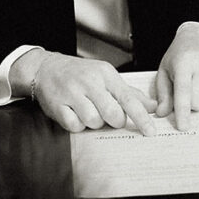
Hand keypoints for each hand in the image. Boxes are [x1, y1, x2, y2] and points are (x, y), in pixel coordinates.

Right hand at [16, 49, 156, 135]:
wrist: (46, 68)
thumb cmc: (80, 74)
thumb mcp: (106, 76)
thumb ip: (129, 93)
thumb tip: (152, 106)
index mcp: (106, 74)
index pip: (128, 98)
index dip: (141, 117)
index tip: (150, 131)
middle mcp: (90, 82)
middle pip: (112, 114)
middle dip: (113, 120)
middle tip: (107, 114)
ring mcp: (72, 93)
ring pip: (94, 121)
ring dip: (94, 122)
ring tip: (88, 110)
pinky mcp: (57, 105)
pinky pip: (74, 125)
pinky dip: (77, 124)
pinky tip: (74, 113)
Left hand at [153, 21, 198, 129]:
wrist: (196, 37)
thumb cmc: (178, 58)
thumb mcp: (164, 72)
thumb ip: (163, 94)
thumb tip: (163, 114)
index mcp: (184, 62)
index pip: (183, 92)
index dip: (182, 112)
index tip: (183, 127)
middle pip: (198, 102)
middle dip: (191, 105)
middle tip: (188, 93)